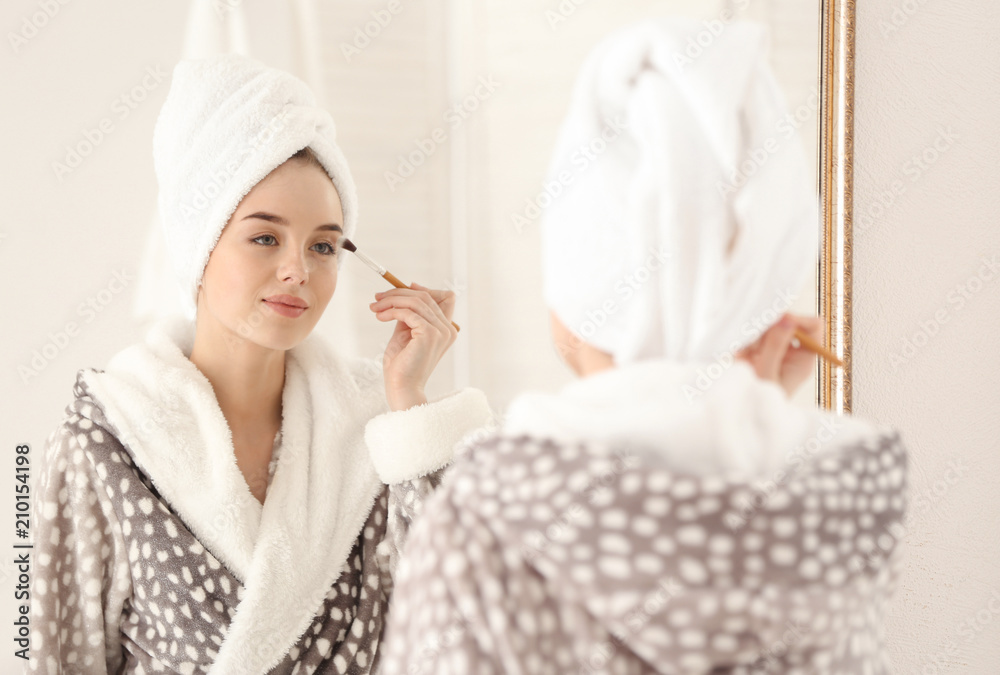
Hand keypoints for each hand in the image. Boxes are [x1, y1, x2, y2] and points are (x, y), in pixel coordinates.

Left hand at [368, 282, 457, 410]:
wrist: (401, 388)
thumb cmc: (401, 366)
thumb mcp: (405, 334)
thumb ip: (408, 316)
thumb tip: (400, 297)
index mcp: (446, 330)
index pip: (446, 297)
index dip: (426, 289)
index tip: (404, 288)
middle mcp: (448, 329)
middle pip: (426, 296)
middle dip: (398, 293)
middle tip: (377, 298)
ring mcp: (440, 331)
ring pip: (416, 301)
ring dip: (391, 301)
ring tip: (375, 308)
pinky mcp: (429, 334)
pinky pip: (408, 312)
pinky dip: (391, 311)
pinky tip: (380, 316)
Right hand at [736, 313, 822, 397]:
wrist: (740, 415)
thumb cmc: (759, 403)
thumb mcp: (768, 374)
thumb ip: (775, 345)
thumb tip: (786, 319)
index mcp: (803, 359)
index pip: (813, 326)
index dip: (799, 320)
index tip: (781, 321)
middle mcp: (790, 352)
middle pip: (786, 322)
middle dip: (769, 330)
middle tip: (758, 345)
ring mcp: (771, 350)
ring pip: (765, 327)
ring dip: (753, 338)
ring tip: (747, 356)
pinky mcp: (753, 350)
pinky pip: (749, 334)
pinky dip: (742, 342)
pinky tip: (739, 357)